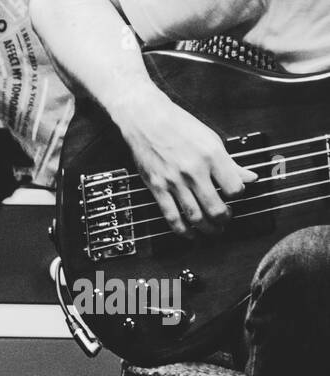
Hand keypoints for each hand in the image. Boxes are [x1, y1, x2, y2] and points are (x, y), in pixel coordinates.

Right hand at [112, 85, 258, 235]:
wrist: (146, 119)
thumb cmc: (178, 125)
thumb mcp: (210, 139)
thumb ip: (230, 162)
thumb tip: (250, 178)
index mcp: (212, 155)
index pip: (235, 188)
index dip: (238, 196)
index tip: (235, 196)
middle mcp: (194, 170)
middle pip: (216, 208)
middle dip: (224, 219)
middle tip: (226, 220)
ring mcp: (174, 181)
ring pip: (195, 216)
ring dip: (207, 229)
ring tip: (213, 231)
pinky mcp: (157, 187)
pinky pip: (171, 216)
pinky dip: (182, 230)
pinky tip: (190, 234)